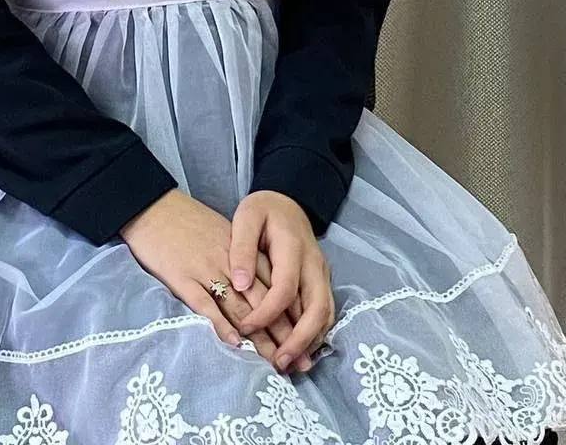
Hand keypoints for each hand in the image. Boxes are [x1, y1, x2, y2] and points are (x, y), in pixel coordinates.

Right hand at [119, 188, 305, 373]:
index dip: (290, 312)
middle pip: (262, 300)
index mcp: (240, 249)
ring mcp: (206, 268)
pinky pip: (206, 304)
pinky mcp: (182, 277)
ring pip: (239, 306)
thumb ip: (241, 256)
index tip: (305, 337)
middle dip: (283, 331)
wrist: (152, 207)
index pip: (273, 282)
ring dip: (259, 337)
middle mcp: (228, 260)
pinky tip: (235, 343)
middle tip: (299, 359)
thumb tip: (259, 286)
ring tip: (273, 361)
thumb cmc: (185, 221)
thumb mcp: (220, 233)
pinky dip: (221, 325)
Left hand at [228, 190, 334, 372]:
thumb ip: (242, 248)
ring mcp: (322, 273)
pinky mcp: (322, 282)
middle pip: (316, 308)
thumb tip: (239, 284)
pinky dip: (316, 334)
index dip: (266, 313)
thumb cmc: (263, 210)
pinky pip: (325, 312)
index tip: (245, 328)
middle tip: (278, 363)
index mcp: (293, 247)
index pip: (285, 289)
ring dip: (310, 342)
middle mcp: (314, 263)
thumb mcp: (246, 216)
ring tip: (288, 364)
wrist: (288, 201)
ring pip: (326, 314)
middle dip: (299, 340)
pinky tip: (299, 349)